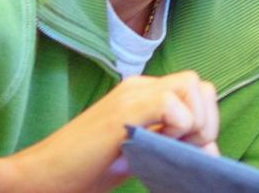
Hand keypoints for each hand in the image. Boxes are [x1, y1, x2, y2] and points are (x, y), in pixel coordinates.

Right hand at [0, 71, 219, 192]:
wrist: (45, 174)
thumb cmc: (88, 169)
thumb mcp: (142, 155)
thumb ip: (174, 148)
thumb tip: (213, 150)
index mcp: (144, 94)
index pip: (196, 91)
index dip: (204, 118)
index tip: (188, 147)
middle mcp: (140, 87)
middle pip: (199, 84)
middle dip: (205, 118)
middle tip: (186, 147)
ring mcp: (132, 94)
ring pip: (192, 85)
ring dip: (194, 120)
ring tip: (171, 145)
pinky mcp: (125, 108)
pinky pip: (173, 104)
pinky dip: (178, 127)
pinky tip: (155, 144)